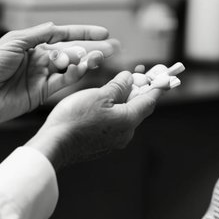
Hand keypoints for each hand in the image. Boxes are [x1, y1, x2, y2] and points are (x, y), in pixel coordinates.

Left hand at [0, 23, 117, 131]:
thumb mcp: (12, 42)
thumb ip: (37, 35)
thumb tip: (56, 26)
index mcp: (32, 44)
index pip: (62, 35)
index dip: (82, 33)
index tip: (102, 32)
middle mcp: (40, 59)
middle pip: (72, 51)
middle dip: (92, 48)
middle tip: (113, 47)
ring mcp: (42, 76)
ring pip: (71, 66)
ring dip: (85, 61)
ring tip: (99, 57)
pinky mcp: (42, 93)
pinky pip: (63, 82)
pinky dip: (74, 75)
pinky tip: (81, 68)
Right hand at [24, 70, 166, 170]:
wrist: (54, 145)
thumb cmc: (75, 119)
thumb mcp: (100, 95)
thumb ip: (119, 86)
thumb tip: (130, 79)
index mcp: (129, 120)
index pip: (150, 101)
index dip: (157, 86)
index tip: (163, 76)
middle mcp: (125, 134)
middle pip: (138, 108)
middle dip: (138, 90)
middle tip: (136, 73)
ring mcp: (114, 141)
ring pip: (125, 116)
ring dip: (124, 100)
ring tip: (115, 85)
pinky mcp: (102, 145)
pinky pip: (114, 124)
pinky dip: (114, 111)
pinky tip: (102, 103)